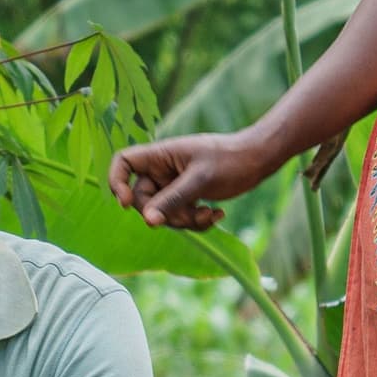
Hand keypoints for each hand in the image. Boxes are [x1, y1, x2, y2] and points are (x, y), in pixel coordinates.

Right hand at [109, 130, 282, 230]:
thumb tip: (149, 221)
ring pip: (163, 213)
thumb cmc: (230, 160)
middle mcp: (163, 170)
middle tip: (189, 216)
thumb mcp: (200, 180)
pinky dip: (196, 221)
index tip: (127, 204)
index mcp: (160, 155)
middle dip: (165, 213)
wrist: (258, 160)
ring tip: (210, 214)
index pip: (124, 162)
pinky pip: (180, 217)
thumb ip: (173, 200)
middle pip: (143, 199)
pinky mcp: (188, 197)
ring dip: (185, 221)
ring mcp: (175, 185)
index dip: (117, 182)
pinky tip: (217, 214)